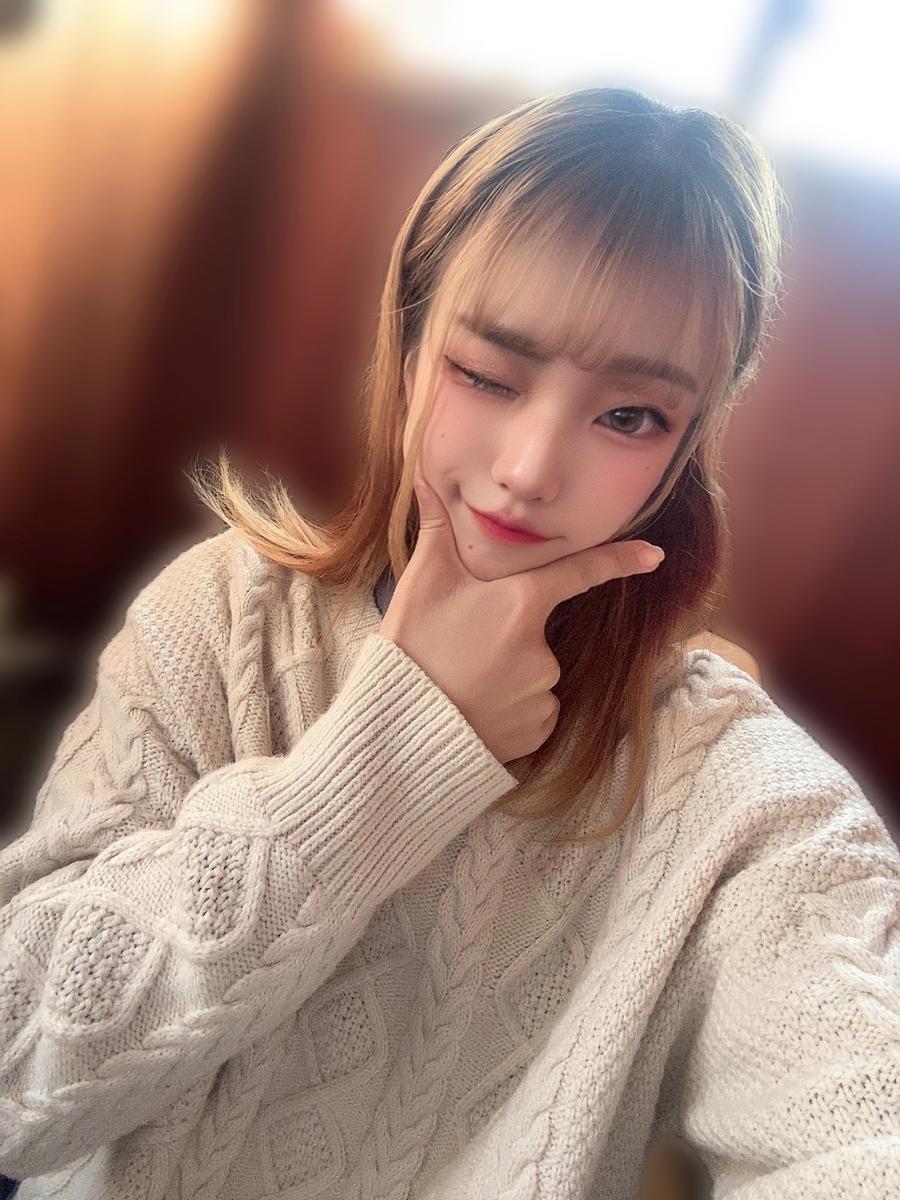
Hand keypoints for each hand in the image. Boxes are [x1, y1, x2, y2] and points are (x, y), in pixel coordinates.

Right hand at [378, 476, 664, 765]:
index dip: (620, 560)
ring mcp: (543, 692)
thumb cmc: (411, 648)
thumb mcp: (420, 584)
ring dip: (508, 675)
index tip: (655, 555)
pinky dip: (512, 709)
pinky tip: (477, 710)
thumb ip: (435, 531)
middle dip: (507, 635)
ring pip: (534, 674)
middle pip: (535, 630)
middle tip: (460, 648)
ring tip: (463, 682)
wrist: (400, 725)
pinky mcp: (538, 731)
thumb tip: (424, 483)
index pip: (580, 573)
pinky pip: (534, 710)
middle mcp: (542, 648)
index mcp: (520, 603)